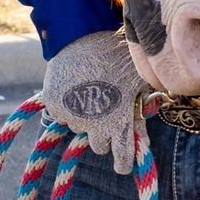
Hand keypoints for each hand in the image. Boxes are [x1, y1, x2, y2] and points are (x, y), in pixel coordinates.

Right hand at [41, 29, 147, 174]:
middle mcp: (95, 126)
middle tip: (105, 112)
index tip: (123, 165)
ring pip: (79, 129)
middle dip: (103, 134)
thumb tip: (144, 144)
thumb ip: (140, 116)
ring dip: (84, 118)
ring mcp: (73, 116)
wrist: (89, 35)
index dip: (123, 162)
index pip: (122, 159)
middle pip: (99, 146)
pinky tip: (74, 86)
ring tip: (90, 91)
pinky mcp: (54, 105)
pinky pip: (60, 116)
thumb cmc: (121, 58)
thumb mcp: (139, 86)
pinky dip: (65, 106)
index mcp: (120, 123)